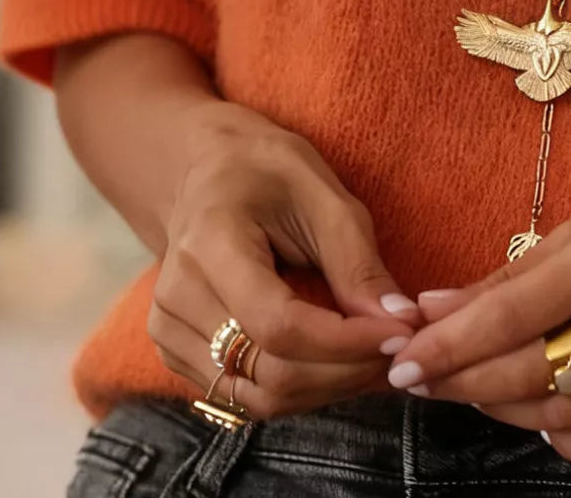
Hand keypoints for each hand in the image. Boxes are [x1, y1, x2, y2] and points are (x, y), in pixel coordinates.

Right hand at [149, 100, 420, 417]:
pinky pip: (245, 396)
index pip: (279, 325)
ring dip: (328, 387)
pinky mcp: (177, 353)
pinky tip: (336, 360)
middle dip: (347, 370)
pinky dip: (300, 389)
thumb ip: (358, 263)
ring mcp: (168, 331)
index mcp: (210, 244)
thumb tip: (398, 320)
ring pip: (259, 398)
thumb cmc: (271, 173)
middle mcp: (178, 297)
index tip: (401, 333)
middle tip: (400, 347)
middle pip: (269, 373)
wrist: (209, 172)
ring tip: (373, 354)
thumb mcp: (325, 197)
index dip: (347, 342)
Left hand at [386, 177, 570, 469]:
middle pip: (525, 370)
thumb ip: (519, 269)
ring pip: (559, 414)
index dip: (445, 345)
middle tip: (419, 381)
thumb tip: (435, 305)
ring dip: (502, 408)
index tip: (400, 361)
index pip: (508, 314)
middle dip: (458, 380)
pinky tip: (545, 417)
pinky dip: (564, 442)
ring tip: (477, 389)